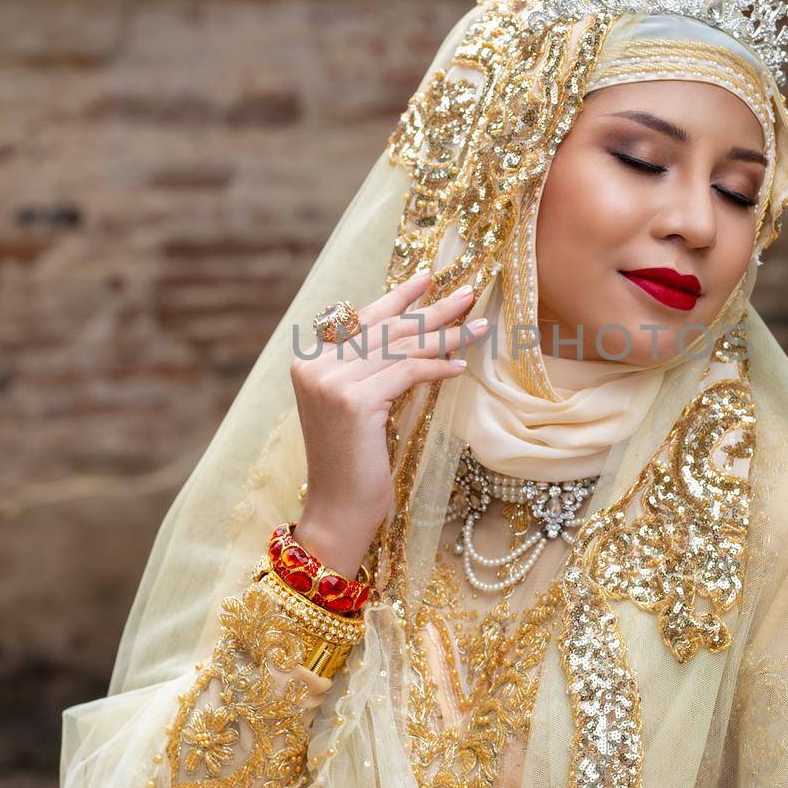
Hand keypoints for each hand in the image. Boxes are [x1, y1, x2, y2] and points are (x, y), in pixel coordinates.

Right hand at [289, 269, 484, 575]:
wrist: (339, 509)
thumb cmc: (352, 463)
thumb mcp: (356, 407)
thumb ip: (367, 370)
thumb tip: (410, 335)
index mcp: (309, 362)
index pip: (362, 320)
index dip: (397, 298)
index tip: (428, 278)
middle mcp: (315, 367)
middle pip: (386, 329)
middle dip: (431, 309)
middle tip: (468, 292)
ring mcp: (331, 383)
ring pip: (401, 348)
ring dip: (445, 334)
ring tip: (478, 324)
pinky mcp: (355, 402)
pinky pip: (407, 373)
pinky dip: (437, 367)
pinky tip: (461, 364)